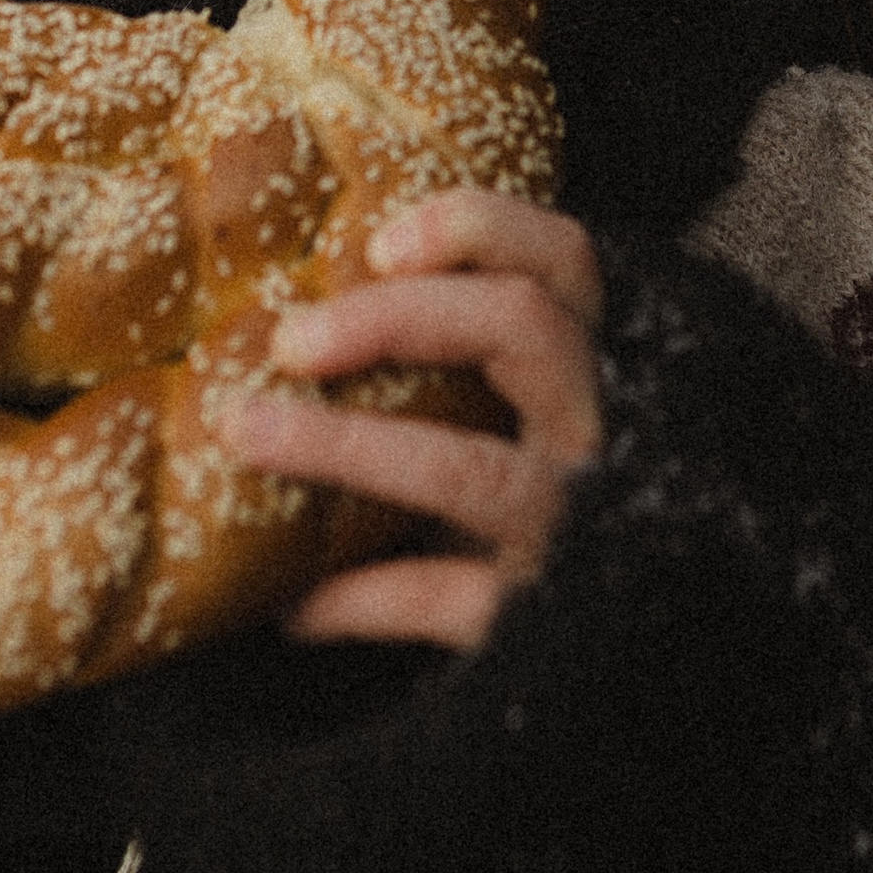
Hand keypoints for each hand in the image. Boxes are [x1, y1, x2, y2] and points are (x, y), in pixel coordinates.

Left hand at [215, 191, 605, 652]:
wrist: (629, 642)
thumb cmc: (537, 495)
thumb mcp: (521, 414)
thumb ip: (453, 361)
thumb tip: (288, 311)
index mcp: (594, 363)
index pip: (560, 260)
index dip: (478, 230)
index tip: (377, 244)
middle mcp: (596, 432)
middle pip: (523, 327)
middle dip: (397, 317)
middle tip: (289, 341)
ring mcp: (574, 524)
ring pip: (474, 471)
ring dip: (350, 447)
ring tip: (243, 433)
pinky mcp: (542, 618)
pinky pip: (444, 599)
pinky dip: (358, 598)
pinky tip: (293, 606)